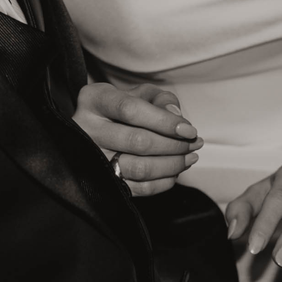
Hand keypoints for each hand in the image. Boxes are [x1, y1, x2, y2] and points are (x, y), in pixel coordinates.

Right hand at [71, 82, 201, 196]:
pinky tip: (174, 172)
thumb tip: (175, 115)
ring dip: (171, 165)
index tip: (189, 130)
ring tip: (190, 158)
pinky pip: (137, 188)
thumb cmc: (125, 107)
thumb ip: (161, 99)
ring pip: (138, 168)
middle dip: (174, 145)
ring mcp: (91, 158)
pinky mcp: (100, 181)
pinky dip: (162, 182)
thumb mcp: (142, 94)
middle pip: (137, 141)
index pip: (131, 110)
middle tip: (195, 144)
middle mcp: (86, 128)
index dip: (164, 122)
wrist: (99, 128)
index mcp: (95, 100)